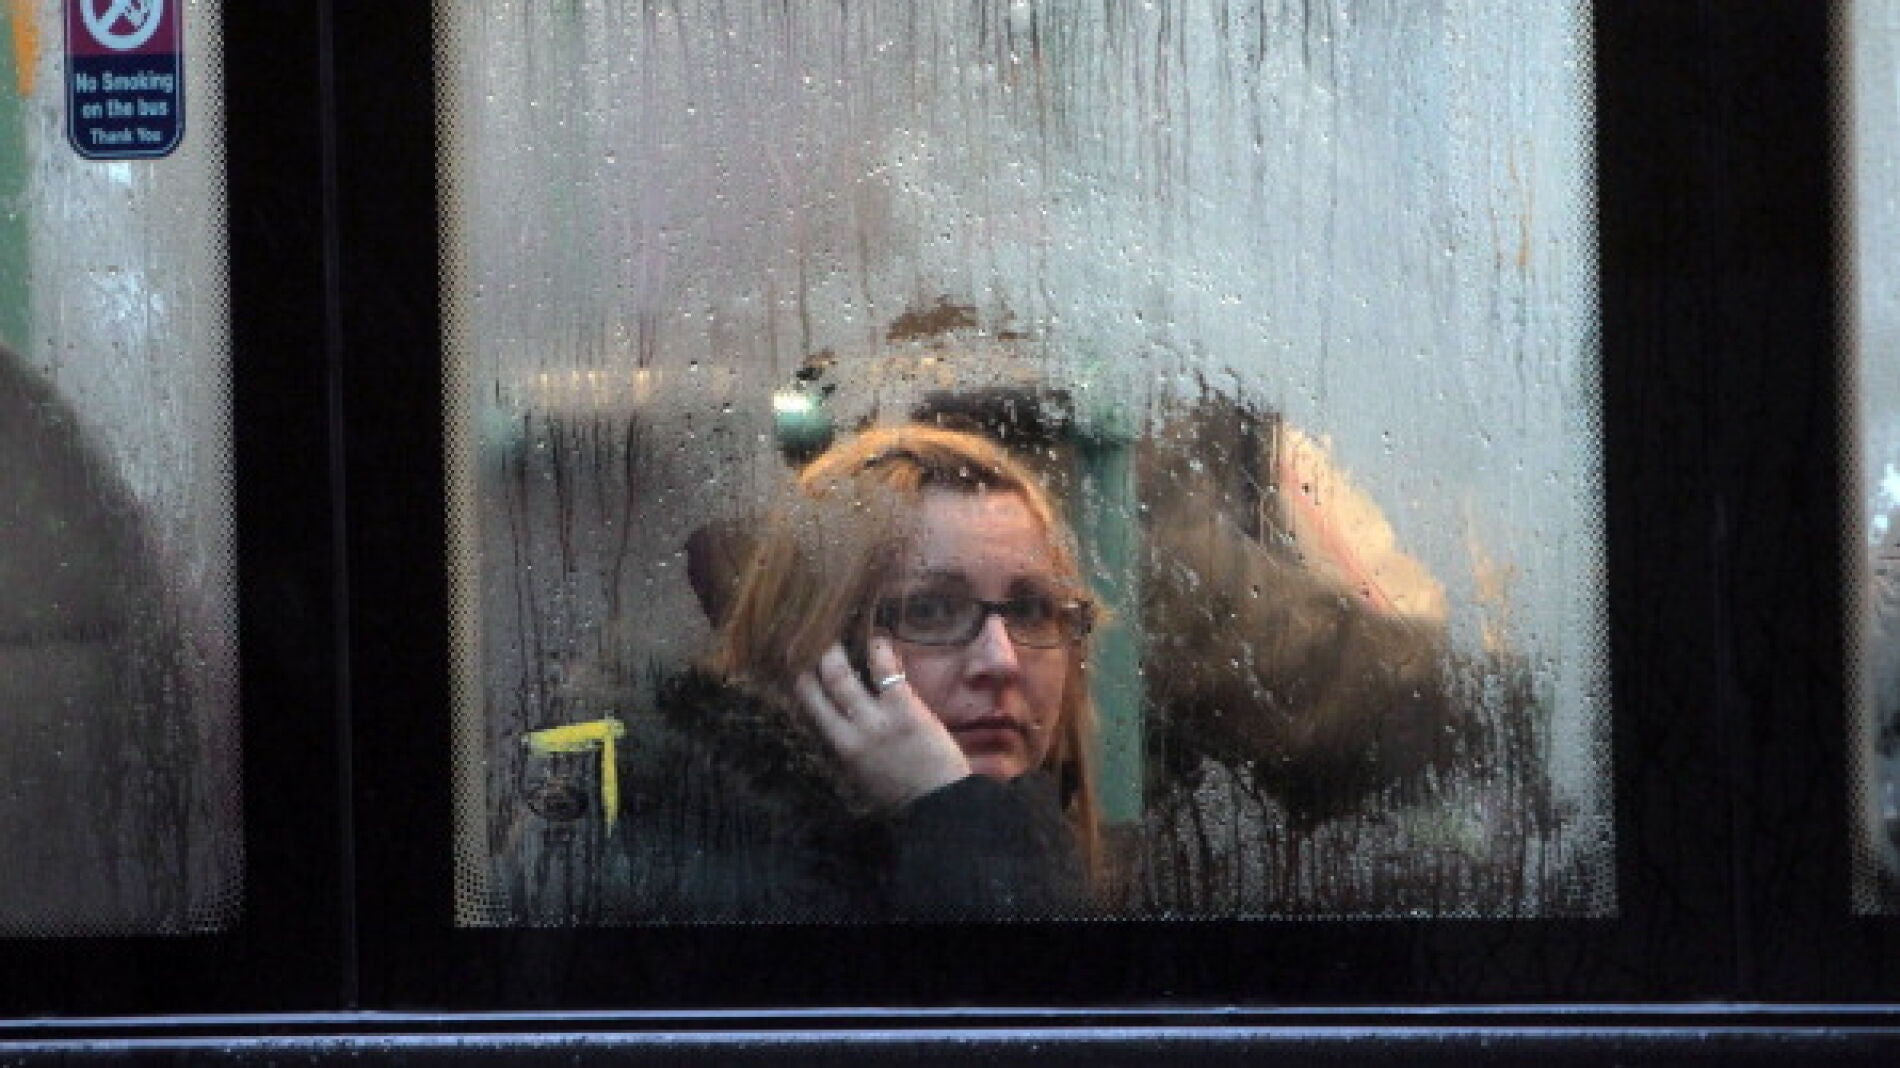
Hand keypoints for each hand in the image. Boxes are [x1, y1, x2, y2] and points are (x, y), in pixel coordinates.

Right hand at [794, 638, 970, 808]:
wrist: (936, 803)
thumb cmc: (900, 795)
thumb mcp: (861, 775)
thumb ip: (848, 748)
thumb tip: (838, 724)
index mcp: (840, 748)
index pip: (811, 707)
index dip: (802, 681)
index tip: (800, 662)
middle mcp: (850, 731)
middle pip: (821, 686)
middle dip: (815, 658)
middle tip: (815, 638)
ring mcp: (875, 718)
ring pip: (842, 676)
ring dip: (836, 651)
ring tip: (838, 634)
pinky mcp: (903, 707)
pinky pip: (885, 671)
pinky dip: (879, 651)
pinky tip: (879, 640)